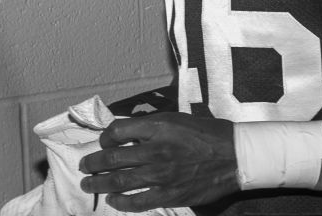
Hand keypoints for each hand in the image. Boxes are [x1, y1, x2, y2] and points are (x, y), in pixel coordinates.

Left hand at [79, 112, 238, 211]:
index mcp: (160, 126)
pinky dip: (120, 202)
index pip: (118, 131)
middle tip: (85, 165)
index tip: (105, 142)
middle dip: (93, 162)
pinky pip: (135, 202)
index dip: (106, 137)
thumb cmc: (211, 134)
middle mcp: (157, 150)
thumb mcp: (180, 119)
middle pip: (112, 157)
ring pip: (118, 181)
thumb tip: (129, 133)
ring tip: (88, 184)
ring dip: (98, 183)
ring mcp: (161, 175)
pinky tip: (113, 200)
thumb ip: (154, 126)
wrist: (236, 156)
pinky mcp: (168, 195)